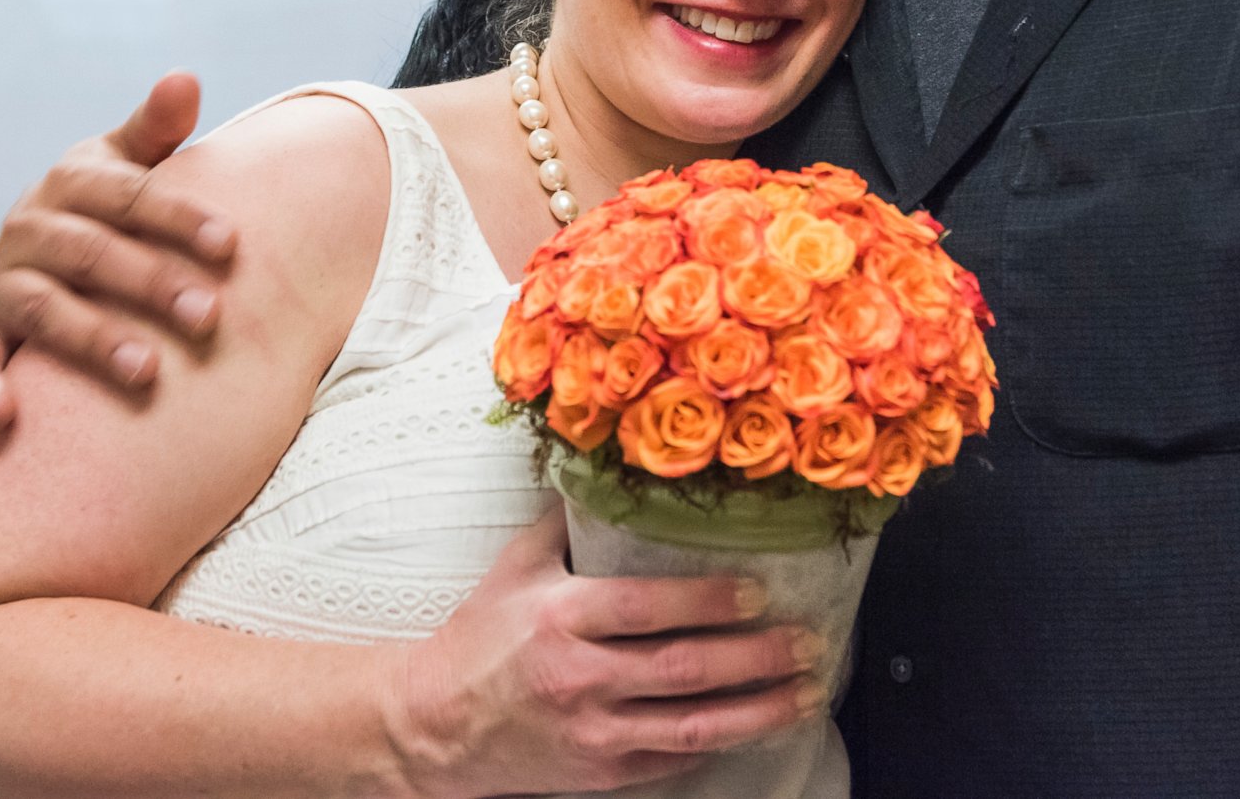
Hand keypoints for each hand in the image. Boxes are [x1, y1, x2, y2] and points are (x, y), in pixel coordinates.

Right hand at [0, 72, 232, 429]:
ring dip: (91, 339)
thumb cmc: (106, 209)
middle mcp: (28, 227)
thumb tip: (186, 77)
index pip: (129, 195)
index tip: (233, 245)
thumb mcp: (127, 165)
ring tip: (148, 371)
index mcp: (70, 181)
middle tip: (210, 318)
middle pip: (91, 253)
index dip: (179, 217)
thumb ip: (156, 129)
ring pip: (42, 307)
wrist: (38, 254)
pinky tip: (7, 415)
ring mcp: (0, 280)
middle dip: (152, 284)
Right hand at [382, 509, 824, 797]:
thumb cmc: (477, 640)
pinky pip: (670, 761)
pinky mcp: (597, 773)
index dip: (708, 601)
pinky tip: (754, 727)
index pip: (648, 608)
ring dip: (758, 711)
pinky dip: (716, 745)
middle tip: (807, 642)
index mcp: (560, 617)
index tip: (758, 591)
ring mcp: (591, 733)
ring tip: (806, 693)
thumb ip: (565, 523)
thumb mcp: (514, 568)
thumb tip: (611, 471)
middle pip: (684, 669)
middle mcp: (579, 677)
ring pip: (691, 726)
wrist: (432, 726)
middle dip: (756, 657)